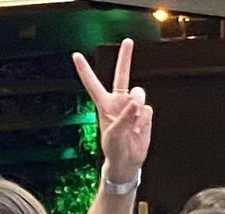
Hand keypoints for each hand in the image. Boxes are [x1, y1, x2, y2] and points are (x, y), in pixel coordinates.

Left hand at [71, 39, 152, 182]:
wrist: (127, 161)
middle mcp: (119, 102)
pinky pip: (148, 110)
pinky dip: (145, 120)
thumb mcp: (113, 135)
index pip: (93, 83)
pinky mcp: (145, 115)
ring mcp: (133, 107)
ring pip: (140, 95)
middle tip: (128, 41)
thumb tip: (137, 104)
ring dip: (138, 106)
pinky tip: (139, 130)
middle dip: (125, 57)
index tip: (76, 55)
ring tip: (134, 123)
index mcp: (104, 104)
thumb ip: (124, 118)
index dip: (84, 70)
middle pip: (122, 75)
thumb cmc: (114, 149)